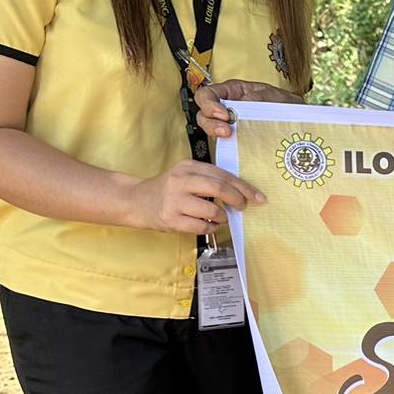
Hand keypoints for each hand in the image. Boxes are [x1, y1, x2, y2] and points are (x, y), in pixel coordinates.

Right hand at [128, 157, 263, 235]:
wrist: (137, 201)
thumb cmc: (168, 189)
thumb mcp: (186, 175)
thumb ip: (208, 180)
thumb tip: (241, 192)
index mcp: (187, 166)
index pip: (222, 174)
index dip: (243, 186)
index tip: (257, 196)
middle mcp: (180, 181)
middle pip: (219, 188)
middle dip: (238, 199)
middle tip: (244, 206)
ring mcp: (174, 200)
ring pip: (211, 210)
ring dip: (223, 216)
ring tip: (222, 217)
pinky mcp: (170, 218)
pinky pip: (200, 226)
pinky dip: (211, 227)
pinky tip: (211, 225)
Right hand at [195, 78, 305, 140]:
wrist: (300, 122)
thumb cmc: (286, 105)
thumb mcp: (274, 96)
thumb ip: (258, 97)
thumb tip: (242, 103)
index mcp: (233, 91)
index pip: (208, 93)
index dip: (209, 103)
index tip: (224, 114)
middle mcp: (228, 107)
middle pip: (204, 113)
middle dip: (210, 122)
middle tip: (226, 130)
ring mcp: (230, 124)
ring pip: (210, 128)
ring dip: (215, 132)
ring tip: (229, 136)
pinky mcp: (236, 140)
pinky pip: (224, 143)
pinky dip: (226, 145)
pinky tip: (235, 145)